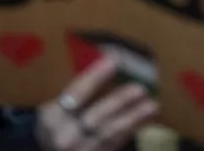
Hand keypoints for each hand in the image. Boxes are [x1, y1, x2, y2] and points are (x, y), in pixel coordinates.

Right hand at [34, 56, 158, 150]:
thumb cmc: (52, 122)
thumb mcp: (52, 106)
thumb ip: (73, 92)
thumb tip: (106, 62)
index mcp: (52, 116)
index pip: (75, 94)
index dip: (94, 77)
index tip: (112, 61)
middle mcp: (65, 136)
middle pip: (95, 117)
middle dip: (119, 102)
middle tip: (139, 89)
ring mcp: (80, 150)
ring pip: (109, 134)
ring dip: (133, 119)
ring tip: (151, 105)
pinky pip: (115, 144)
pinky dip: (131, 131)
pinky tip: (146, 120)